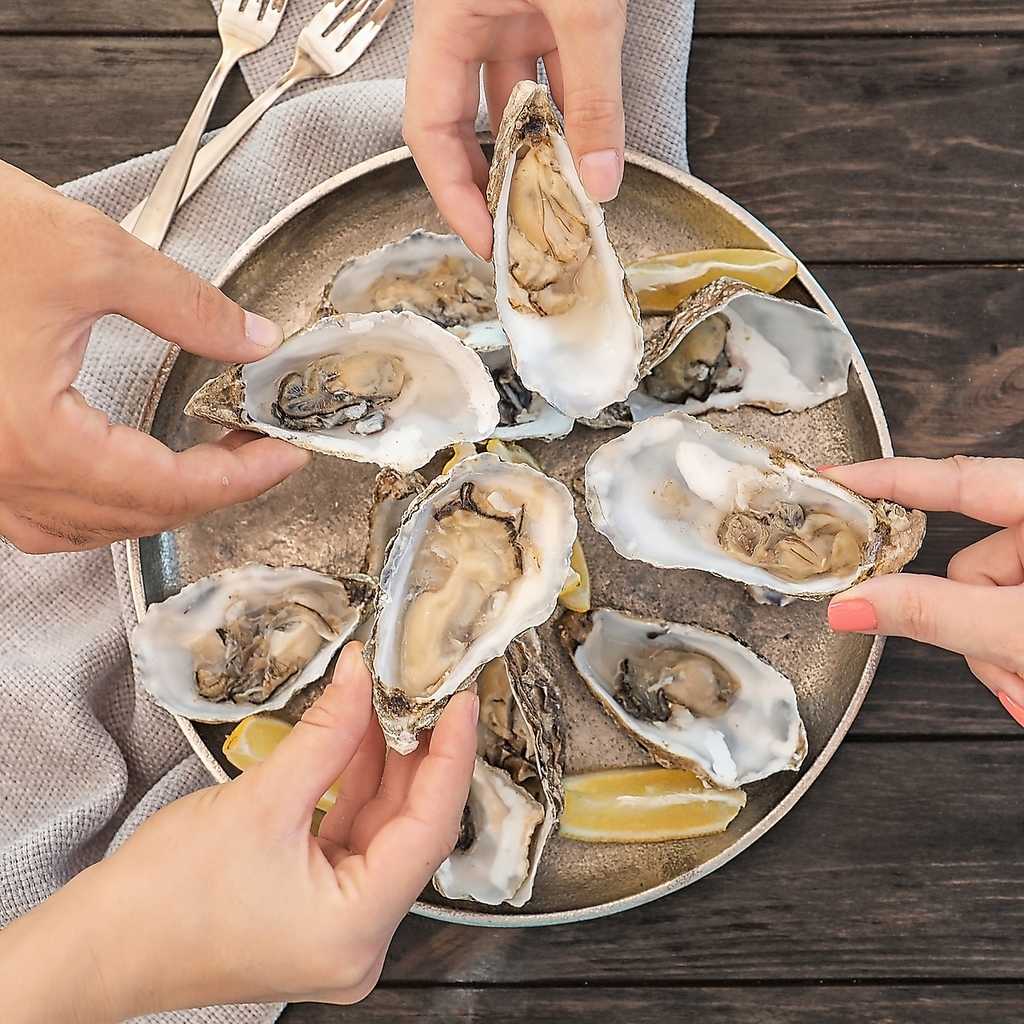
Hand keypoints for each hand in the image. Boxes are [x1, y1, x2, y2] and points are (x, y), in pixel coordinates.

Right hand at [0, 161, 310, 553]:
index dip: (243, 477)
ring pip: (81, 530)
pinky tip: (118, 481)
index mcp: (33, 437)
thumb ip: (185, 306)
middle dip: (211, 491)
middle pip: (134, 516)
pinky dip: (91, 509)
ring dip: (152, 509)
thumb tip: (249, 338)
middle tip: (259, 454)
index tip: (284, 457)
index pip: (170, 487)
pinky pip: (34, 517)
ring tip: (205, 471)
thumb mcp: (89, 254)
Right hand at [0, 643, 478, 1021]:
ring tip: (383, 702)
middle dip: (417, 754)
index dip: (452, 756)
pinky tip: (355, 738)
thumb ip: (327, 733)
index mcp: (357, 929)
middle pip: (410, 829)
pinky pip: (351, 839)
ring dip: (382, 764)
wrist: (100, 946)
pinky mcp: (317, 911)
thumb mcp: (262, 800)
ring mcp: (339, 929)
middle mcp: (359, 941)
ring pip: (380, 830)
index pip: (432, 828)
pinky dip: (353, 788)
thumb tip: (363, 678)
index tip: (462, 702)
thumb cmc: (163, 899)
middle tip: (424, 691)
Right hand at [404, 0, 627, 258]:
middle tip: (518, 231)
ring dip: (539, 152)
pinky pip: (552, 74)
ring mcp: (506, 15)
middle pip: (463, 127)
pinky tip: (588, 149)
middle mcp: (468, 24)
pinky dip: (571, 114)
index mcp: (446, 21)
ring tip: (561, 199)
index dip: (454, 195)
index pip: (431, 130)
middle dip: (493, 183)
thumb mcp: (584, 9)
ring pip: (514, 103)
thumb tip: (599, 176)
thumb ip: (594, 93)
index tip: (485, 238)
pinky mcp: (545, 8)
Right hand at [824, 456, 1023, 726]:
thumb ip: (932, 613)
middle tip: (1001, 658)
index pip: (954, 478)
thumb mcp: (1017, 628)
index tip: (834, 478)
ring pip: (985, 602)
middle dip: (971, 623)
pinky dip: (1012, 655)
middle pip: (968, 565)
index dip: (887, 477)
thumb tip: (850, 606)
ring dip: (995, 651)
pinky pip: (1006, 618)